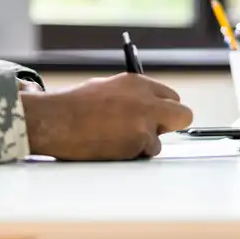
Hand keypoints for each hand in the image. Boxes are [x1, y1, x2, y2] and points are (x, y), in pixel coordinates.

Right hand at [20, 73, 192, 160]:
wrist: (57, 120)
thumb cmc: (74, 105)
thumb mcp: (107, 88)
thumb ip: (132, 97)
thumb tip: (146, 108)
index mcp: (138, 83)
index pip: (171, 96)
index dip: (163, 109)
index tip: (156, 117)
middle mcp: (147, 100)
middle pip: (182, 115)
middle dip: (170, 125)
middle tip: (153, 131)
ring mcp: (145, 122)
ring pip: (159, 141)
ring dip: (143, 144)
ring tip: (115, 141)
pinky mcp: (139, 142)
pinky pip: (143, 154)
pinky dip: (130, 155)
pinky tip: (110, 147)